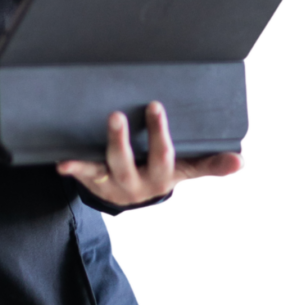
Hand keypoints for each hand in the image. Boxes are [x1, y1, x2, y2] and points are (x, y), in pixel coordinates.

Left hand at [56, 102, 246, 206]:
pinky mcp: (94, 178)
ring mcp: (114, 181)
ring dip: (112, 143)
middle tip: (144, 108)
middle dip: (138, 137)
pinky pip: (84, 172)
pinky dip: (74, 167)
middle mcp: (137, 182)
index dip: (163, 136)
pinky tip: (63, 162)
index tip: (159, 109)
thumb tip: (241, 162)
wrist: (129, 196)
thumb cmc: (160, 172)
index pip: (166, 156)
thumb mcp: (185, 170)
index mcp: (161, 176)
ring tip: (114, 119)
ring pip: (110, 164)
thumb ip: (210, 164)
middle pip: (136, 161)